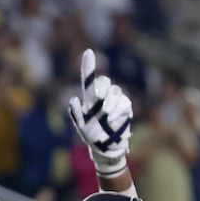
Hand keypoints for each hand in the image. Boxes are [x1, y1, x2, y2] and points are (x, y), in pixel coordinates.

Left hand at [67, 48, 132, 177]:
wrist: (107, 148)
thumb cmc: (92, 137)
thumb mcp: (81, 128)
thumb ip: (76, 114)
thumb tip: (73, 99)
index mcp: (89, 100)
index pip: (89, 80)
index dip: (89, 66)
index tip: (88, 51)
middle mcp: (102, 97)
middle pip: (105, 82)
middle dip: (103, 90)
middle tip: (99, 104)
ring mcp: (115, 101)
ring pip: (115, 91)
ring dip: (111, 103)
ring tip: (107, 117)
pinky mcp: (125, 107)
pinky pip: (125, 103)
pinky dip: (119, 111)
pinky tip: (114, 121)